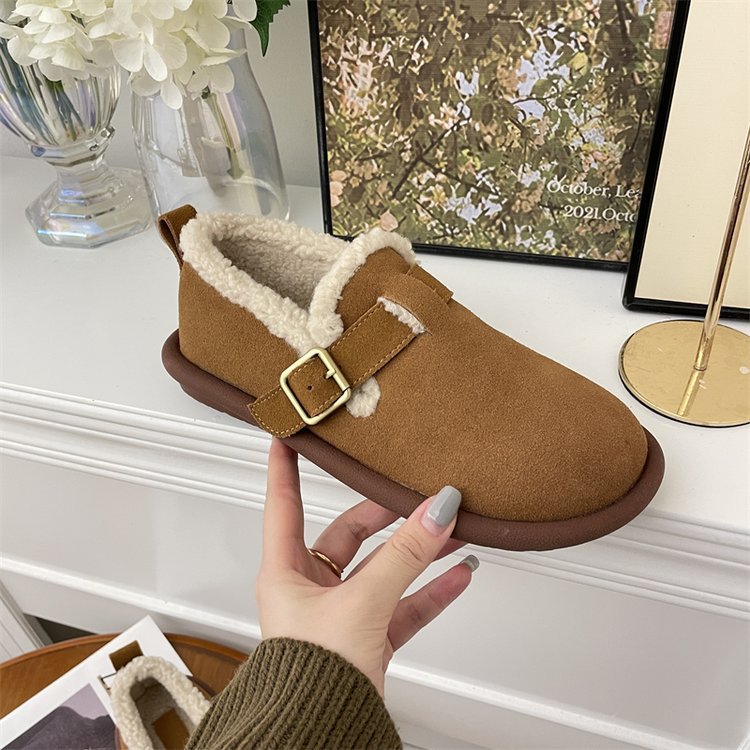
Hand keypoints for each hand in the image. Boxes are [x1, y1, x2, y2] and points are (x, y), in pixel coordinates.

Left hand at [256, 439, 477, 695]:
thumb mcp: (361, 601)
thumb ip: (403, 555)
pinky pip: (404, 605)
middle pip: (351, 534)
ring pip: (384, 569)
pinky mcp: (368, 639)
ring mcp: (342, 613)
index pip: (284, 503)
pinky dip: (431, 590)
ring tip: (452, 530)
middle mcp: (311, 588)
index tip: (288, 435)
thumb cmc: (309, 678)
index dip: (286, 467)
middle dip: (387, 515)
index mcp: (286, 571)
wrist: (320, 735)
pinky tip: (458, 575)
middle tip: (414, 493)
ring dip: (419, 551)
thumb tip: (435, 511)